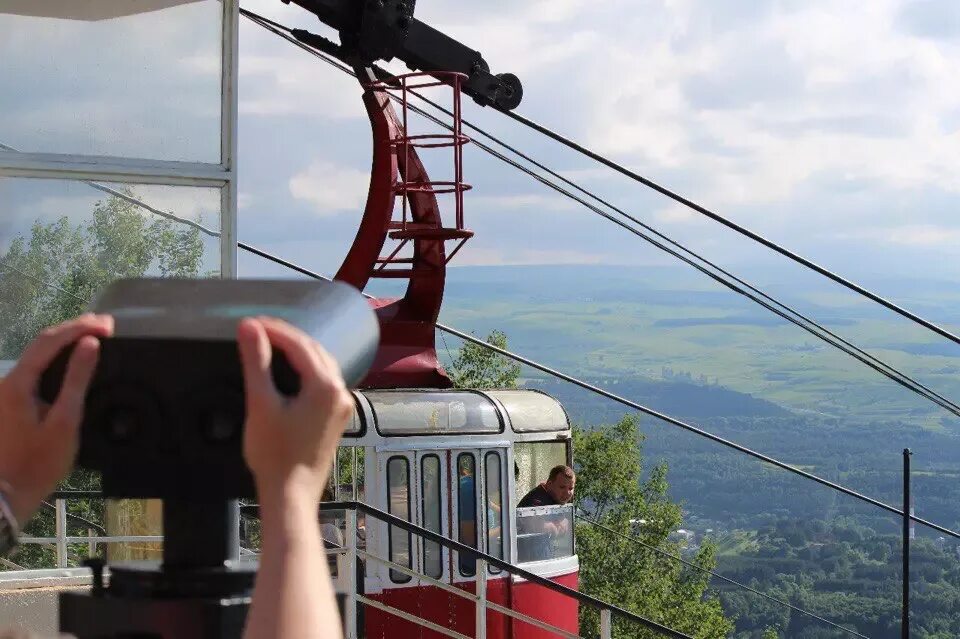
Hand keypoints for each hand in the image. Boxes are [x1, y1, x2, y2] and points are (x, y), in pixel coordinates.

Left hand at [0, 314, 113, 522]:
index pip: (50, 341)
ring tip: (94, 335)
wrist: (5, 496)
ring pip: (37, 355)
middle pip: (40, 344)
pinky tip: (73, 360)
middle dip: (73, 329)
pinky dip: (57, 358)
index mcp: (18, 382)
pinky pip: (35, 369)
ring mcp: (7, 391)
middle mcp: (7, 381)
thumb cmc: (38, 462)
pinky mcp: (11, 402)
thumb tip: (90, 345)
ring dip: (65, 341)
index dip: (79, 327)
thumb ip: (77, 379)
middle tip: (105, 325)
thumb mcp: (65, 421)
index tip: (108, 324)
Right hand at [237, 317, 353, 503]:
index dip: (274, 329)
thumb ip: (257, 361)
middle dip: (286, 336)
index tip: (250, 322)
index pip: (300, 344)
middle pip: (314, 350)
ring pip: (321, 364)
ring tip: (269, 343)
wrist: (290, 495)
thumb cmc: (274, 455)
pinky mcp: (335, 416)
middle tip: (257, 328)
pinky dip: (305, 368)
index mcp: (326, 386)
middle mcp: (340, 392)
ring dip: (297, 350)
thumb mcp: (261, 403)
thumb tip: (249, 327)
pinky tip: (288, 368)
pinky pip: (323, 380)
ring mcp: (341, 405)